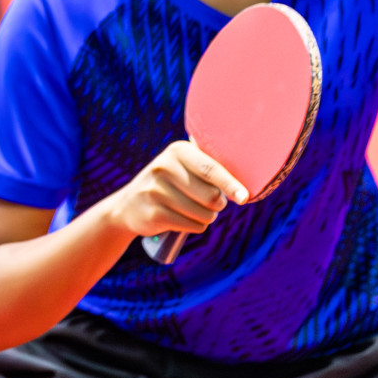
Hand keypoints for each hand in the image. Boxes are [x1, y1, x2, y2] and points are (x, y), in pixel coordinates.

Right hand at [104, 140, 247, 238]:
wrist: (128, 205)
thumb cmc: (170, 185)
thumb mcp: (183, 167)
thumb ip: (210, 168)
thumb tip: (248, 181)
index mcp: (177, 151)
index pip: (211, 169)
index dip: (230, 184)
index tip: (244, 197)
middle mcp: (163, 167)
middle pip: (211, 196)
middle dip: (217, 205)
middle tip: (206, 202)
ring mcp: (155, 190)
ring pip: (205, 214)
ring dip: (204, 217)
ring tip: (187, 209)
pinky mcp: (153, 213)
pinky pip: (193, 226)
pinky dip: (193, 226)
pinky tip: (177, 218)